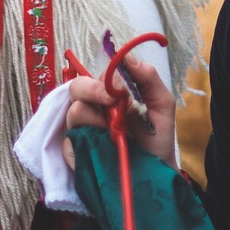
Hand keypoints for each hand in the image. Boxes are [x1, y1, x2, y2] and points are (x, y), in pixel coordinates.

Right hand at [62, 52, 176, 168]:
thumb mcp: (161, 104)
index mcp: (112, 95)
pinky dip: (85, 143)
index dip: (106, 79)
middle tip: (110, 102)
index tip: (119, 89)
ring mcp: (84, 130)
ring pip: (73, 112)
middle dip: (92, 91)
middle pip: (77, 88)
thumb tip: (127, 57)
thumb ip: (147, 77)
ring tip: (114, 133)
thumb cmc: (157, 137)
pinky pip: (69, 141)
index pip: (99, 76)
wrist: (156, 172)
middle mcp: (95, 109)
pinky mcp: (76, 152)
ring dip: (94, 119)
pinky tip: (102, 150)